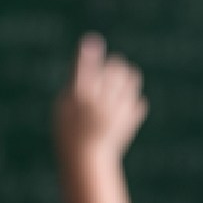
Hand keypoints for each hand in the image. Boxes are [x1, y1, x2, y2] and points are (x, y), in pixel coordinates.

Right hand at [55, 34, 147, 157]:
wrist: (87, 160)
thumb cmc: (69, 130)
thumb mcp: (64, 106)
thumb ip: (77, 81)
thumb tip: (91, 53)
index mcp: (79, 98)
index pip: (83, 70)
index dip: (87, 55)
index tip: (92, 42)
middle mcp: (100, 102)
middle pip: (115, 68)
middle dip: (112, 66)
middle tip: (107, 73)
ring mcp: (118, 111)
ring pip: (132, 78)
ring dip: (125, 77)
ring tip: (116, 86)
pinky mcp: (131, 118)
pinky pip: (138, 100)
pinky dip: (130, 102)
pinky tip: (119, 110)